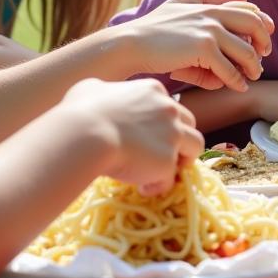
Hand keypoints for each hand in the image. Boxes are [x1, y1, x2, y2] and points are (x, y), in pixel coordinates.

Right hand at [61, 78, 203, 195]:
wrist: (85, 135)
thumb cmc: (81, 111)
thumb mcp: (90, 89)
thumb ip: (103, 91)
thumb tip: (98, 94)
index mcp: (153, 91)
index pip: (169, 106)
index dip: (161, 122)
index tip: (146, 135)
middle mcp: (169, 110)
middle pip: (188, 124)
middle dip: (179, 139)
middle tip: (160, 154)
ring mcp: (172, 135)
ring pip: (196, 146)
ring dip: (182, 160)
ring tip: (162, 172)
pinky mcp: (167, 161)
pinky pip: (169, 178)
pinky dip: (158, 185)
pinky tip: (141, 188)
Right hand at [121, 0, 274, 90]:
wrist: (131, 43)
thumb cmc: (154, 26)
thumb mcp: (182, 1)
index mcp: (210, 4)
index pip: (249, 9)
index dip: (262, 24)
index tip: (264, 39)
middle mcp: (213, 14)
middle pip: (255, 25)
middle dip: (264, 42)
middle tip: (263, 57)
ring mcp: (209, 31)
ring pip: (246, 51)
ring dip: (253, 66)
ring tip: (253, 76)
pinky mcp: (203, 49)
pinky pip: (229, 69)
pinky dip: (236, 80)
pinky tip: (238, 86)